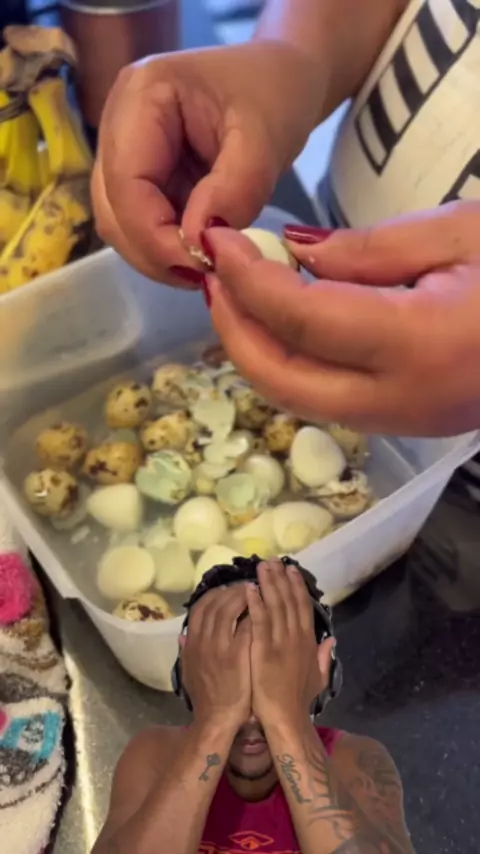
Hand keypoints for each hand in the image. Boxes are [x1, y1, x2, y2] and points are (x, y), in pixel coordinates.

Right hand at [92, 41, 321, 287]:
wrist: (285, 79)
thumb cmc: (277, 94)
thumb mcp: (266, 139)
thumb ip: (234, 189)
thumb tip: (198, 243)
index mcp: (140, 96)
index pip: (124, 183)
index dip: (154, 235)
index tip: (201, 265)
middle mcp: (118, 123)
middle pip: (113, 209)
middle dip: (155, 251)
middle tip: (207, 274)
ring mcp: (126, 152)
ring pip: (122, 225)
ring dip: (160, 255)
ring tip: (208, 265)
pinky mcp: (144, 176)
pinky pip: (142, 225)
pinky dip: (170, 248)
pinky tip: (204, 251)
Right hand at [181, 584, 251, 729]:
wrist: (217, 720)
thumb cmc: (207, 697)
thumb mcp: (189, 673)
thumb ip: (187, 652)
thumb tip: (182, 635)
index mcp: (192, 643)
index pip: (201, 607)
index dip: (215, 594)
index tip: (227, 589)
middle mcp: (203, 641)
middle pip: (216, 603)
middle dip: (232, 590)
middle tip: (246, 585)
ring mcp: (220, 647)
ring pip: (230, 609)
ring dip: (243, 596)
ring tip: (256, 592)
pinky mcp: (237, 655)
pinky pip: (245, 626)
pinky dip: (254, 614)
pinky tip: (264, 609)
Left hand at [206, 201, 479, 435]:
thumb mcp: (460, 233)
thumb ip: (367, 251)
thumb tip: (293, 254)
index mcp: (420, 343)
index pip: (300, 318)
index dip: (247, 280)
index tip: (216, 242)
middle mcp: (403, 400)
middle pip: (282, 379)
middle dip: (234, 329)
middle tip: (215, 275)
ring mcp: (406, 422)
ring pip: (300, 398)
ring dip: (259, 348)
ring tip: (243, 293)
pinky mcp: (409, 424)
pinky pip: (329, 399)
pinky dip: (295, 361)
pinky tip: (290, 319)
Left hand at [246, 559, 334, 730]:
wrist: (287, 718)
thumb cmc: (298, 700)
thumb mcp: (318, 677)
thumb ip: (324, 657)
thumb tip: (332, 640)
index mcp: (308, 641)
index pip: (303, 607)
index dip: (297, 586)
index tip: (291, 569)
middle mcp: (296, 637)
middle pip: (289, 600)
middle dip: (281, 578)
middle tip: (273, 559)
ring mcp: (281, 643)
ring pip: (275, 606)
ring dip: (268, 584)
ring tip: (261, 566)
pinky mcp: (264, 650)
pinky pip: (259, 622)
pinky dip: (255, 604)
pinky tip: (250, 589)